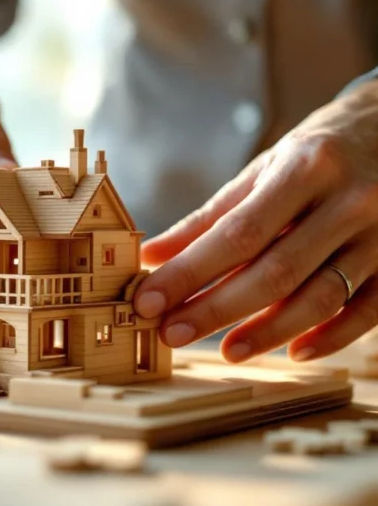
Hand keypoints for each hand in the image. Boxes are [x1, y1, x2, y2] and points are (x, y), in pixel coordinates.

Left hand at [134, 80, 377, 361]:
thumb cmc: (317, 153)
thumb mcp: (262, 171)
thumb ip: (209, 217)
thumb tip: (153, 256)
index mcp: (305, 169)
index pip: (237, 234)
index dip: (190, 273)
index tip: (148, 301)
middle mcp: (348, 202)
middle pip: (275, 271)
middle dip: (217, 310)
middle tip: (171, 333)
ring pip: (321, 297)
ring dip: (268, 331)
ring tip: (226, 352)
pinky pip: (367, 312)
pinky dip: (330, 337)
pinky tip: (293, 352)